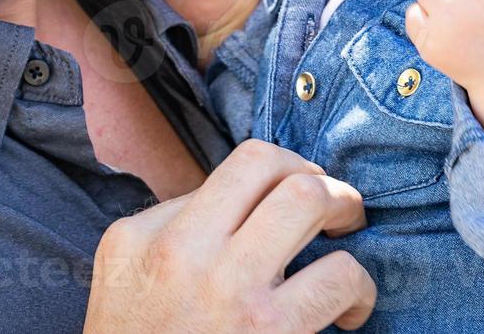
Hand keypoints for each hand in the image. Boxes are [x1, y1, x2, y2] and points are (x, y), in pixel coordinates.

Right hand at [84, 139, 375, 332]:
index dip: (284, 170)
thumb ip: (173, 230)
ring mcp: (226, 290)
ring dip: (345, 215)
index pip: (233, 167)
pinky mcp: (269, 333)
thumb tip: (245, 200)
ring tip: (347, 248)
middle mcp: (180, 251)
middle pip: (272, 166)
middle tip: (338, 210)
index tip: (297, 192)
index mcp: (142, 237)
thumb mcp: (126, 280)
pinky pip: (338, 279)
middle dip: (321, 180)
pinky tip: (347, 314)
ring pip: (308, 201)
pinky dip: (357, 291)